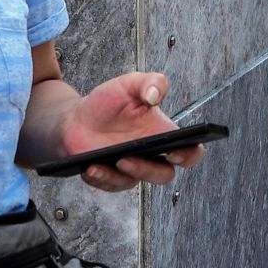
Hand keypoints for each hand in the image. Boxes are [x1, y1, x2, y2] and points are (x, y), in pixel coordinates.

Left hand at [55, 72, 199, 192]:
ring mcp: (131, 169)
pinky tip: (91, 167)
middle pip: (163, 174)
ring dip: (120, 175)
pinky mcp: (111, 177)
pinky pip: (110, 184)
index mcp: (163, 134)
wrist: (77, 117)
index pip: (189, 151)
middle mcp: (151, 156)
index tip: (175, 150)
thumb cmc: (109, 102)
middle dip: (149, 169)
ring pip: (134, 182)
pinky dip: (101, 178)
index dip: (188, 154)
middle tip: (129, 157)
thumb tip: (155, 94)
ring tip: (107, 162)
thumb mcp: (130, 84)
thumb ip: (149, 82)